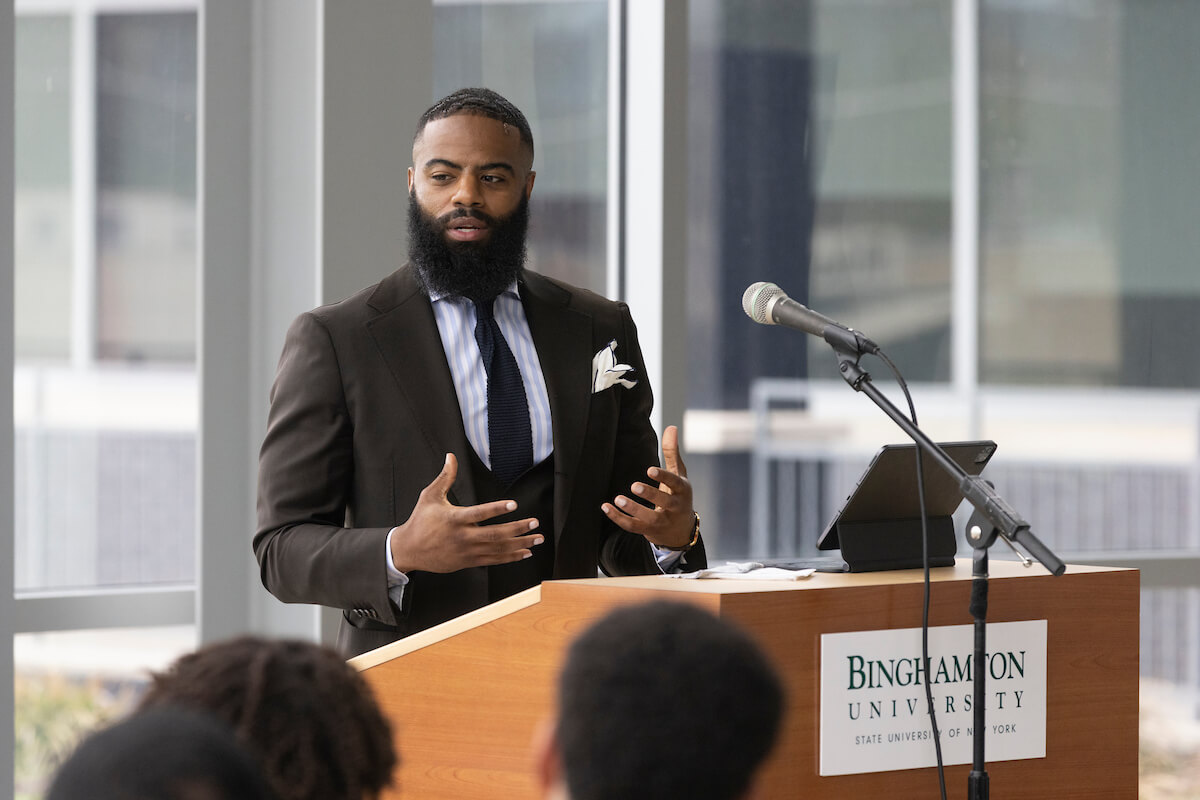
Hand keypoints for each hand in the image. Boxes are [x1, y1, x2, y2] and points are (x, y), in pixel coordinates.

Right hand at [390, 453, 542, 573]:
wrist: (409, 550)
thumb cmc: (420, 520)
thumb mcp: (430, 496)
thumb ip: (445, 477)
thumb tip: (451, 456)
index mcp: (454, 518)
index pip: (479, 513)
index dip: (497, 508)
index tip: (514, 504)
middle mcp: (463, 536)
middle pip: (495, 534)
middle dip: (517, 529)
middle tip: (535, 523)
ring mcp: (467, 551)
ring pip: (498, 549)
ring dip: (520, 544)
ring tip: (537, 539)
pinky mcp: (468, 562)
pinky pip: (493, 560)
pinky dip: (510, 557)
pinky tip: (525, 553)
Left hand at [601, 425, 695, 548]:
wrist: (681, 531)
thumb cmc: (678, 495)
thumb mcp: (679, 474)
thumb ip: (671, 452)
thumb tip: (671, 427)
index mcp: (682, 490)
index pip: (674, 483)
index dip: (663, 477)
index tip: (649, 470)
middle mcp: (674, 507)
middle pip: (663, 502)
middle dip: (650, 494)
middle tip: (633, 486)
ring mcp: (661, 521)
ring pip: (648, 518)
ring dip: (632, 509)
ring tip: (617, 499)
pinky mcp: (648, 530)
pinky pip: (633, 526)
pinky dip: (618, 518)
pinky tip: (606, 507)